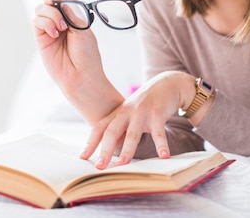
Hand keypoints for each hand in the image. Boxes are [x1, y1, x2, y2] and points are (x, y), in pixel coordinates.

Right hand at [33, 0, 121, 123]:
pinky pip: (37, 22)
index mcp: (73, 17)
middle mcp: (60, 21)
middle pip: (49, 0)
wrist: (82, 75)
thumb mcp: (83, 29)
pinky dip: (46, 23)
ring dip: (52, 13)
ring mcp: (49, 29)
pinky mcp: (41, 38)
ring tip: (63, 27)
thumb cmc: (87, 55)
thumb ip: (72, 12)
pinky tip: (56, 33)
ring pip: (41, 9)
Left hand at [80, 71, 197, 168]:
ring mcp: (142, 113)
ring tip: (122, 165)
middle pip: (112, 132)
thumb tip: (111, 150)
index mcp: (118, 113)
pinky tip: (164, 156)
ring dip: (127, 151)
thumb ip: (121, 128)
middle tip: (100, 166)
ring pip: (132, 134)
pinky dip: (161, 145)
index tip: (82, 157)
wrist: (167, 83)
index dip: (90, 142)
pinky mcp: (158, 114)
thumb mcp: (130, 112)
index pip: (100, 128)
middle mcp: (127, 112)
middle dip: (105, 149)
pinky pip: (159, 132)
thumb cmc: (146, 103)